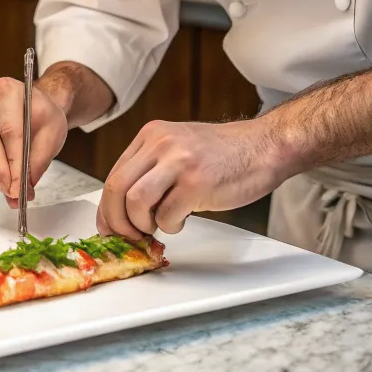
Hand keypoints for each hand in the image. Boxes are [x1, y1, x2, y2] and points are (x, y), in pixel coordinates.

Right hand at [0, 78, 68, 205]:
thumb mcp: (52, 135)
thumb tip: (23, 189)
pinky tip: (2, 177)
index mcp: (9, 91)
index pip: (10, 131)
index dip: (14, 162)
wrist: (33, 108)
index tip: (19, 186)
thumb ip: (38, 162)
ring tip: (12, 188)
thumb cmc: (42, 117)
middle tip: (12, 192)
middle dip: (0, 172)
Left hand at [96, 119, 285, 238]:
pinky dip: (169, 226)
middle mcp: (160, 143)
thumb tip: (123, 209)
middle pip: (116, 188)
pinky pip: (166, 215)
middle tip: (129, 236)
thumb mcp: (178, 147)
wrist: (264, 146)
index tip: (110, 227)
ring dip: (142, 225)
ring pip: (135, 202)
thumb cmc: (223, 154)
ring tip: (158, 226)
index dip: (107, 208)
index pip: (114, 175)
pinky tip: (182, 219)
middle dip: (117, 221)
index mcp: (151, 135)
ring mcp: (178, 162)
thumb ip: (151, 169)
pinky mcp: (197, 183)